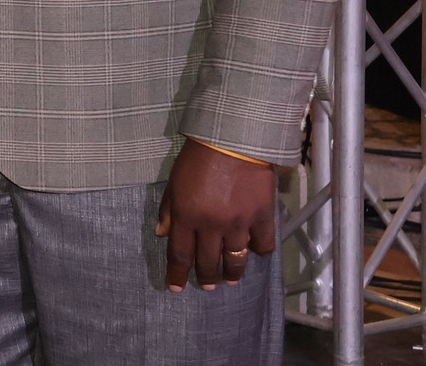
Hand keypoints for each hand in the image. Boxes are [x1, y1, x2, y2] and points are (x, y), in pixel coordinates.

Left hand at [155, 139, 276, 291]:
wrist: (235, 139)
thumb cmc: (199, 157)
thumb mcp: (174, 181)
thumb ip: (169, 210)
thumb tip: (162, 234)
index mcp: (187, 215)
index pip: (180, 253)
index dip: (177, 274)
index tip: (175, 287)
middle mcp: (212, 224)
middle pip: (207, 261)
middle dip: (205, 277)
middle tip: (206, 285)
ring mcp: (239, 223)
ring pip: (235, 259)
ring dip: (231, 273)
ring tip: (229, 279)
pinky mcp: (263, 217)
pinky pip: (263, 244)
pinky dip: (259, 252)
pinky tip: (254, 254)